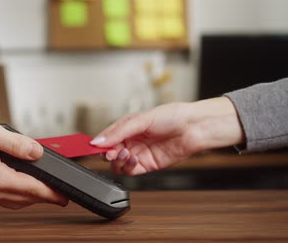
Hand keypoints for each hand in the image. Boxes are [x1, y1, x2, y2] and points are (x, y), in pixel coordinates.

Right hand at [0, 115, 67, 208]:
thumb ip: (17, 143)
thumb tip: (37, 152)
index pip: (31, 189)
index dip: (51, 193)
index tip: (65, 197)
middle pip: (25, 200)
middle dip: (44, 198)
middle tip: (60, 195)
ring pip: (15, 202)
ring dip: (32, 198)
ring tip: (45, 192)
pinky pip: (5, 198)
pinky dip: (18, 196)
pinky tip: (23, 187)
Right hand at [90, 97, 243, 175]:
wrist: (194, 127)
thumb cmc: (173, 116)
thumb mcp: (140, 119)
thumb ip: (118, 131)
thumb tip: (98, 140)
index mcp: (127, 127)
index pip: (106, 137)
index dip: (98, 143)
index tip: (93, 147)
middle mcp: (131, 140)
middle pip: (110, 152)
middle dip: (107, 153)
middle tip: (110, 152)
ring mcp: (139, 153)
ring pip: (118, 164)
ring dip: (117, 161)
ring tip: (124, 154)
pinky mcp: (147, 165)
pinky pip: (130, 171)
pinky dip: (128, 167)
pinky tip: (133, 159)